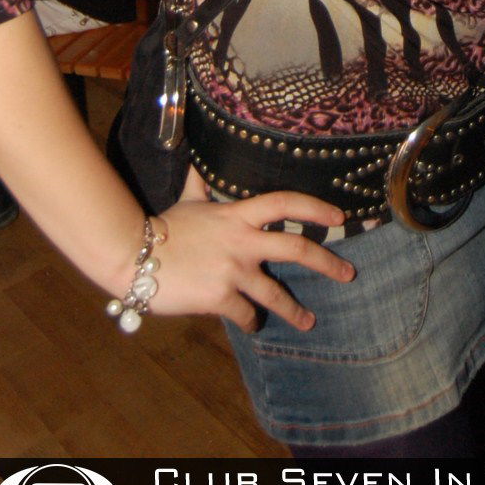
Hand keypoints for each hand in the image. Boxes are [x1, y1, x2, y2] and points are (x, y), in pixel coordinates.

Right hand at [127, 191, 355, 332]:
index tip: (339, 217)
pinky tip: (253, 324)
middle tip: (349, 274)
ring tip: (309, 322)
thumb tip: (194, 160)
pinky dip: (251, 321)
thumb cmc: (163, 228)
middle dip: (328, 263)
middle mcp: (243, 241)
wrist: (135, 255)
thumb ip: (200, 185)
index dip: (315, 208)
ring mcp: (233, 270)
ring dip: (295, 310)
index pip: (285, 204)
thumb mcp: (188, 200)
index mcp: (238, 215)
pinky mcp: (220, 297)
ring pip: (275, 293)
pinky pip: (246, 313)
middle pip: (297, 249)